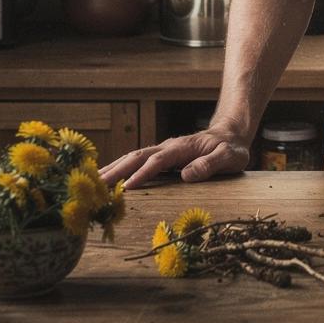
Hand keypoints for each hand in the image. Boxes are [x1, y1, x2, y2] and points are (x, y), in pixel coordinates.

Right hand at [99, 128, 250, 189]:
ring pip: (133, 157)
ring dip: (113, 168)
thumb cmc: (231, 148)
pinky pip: (137, 161)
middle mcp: (169, 146)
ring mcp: (163, 150)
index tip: (126, 188)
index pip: (159, 160)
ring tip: (92, 183)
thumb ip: (211, 164)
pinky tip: (107, 179)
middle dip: (116, 170)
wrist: (231, 134)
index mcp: (183, 147)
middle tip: (94, 186)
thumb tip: (187, 175)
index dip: (143, 174)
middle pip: (138, 156)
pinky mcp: (161, 157)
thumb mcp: (230, 156)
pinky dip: (120, 168)